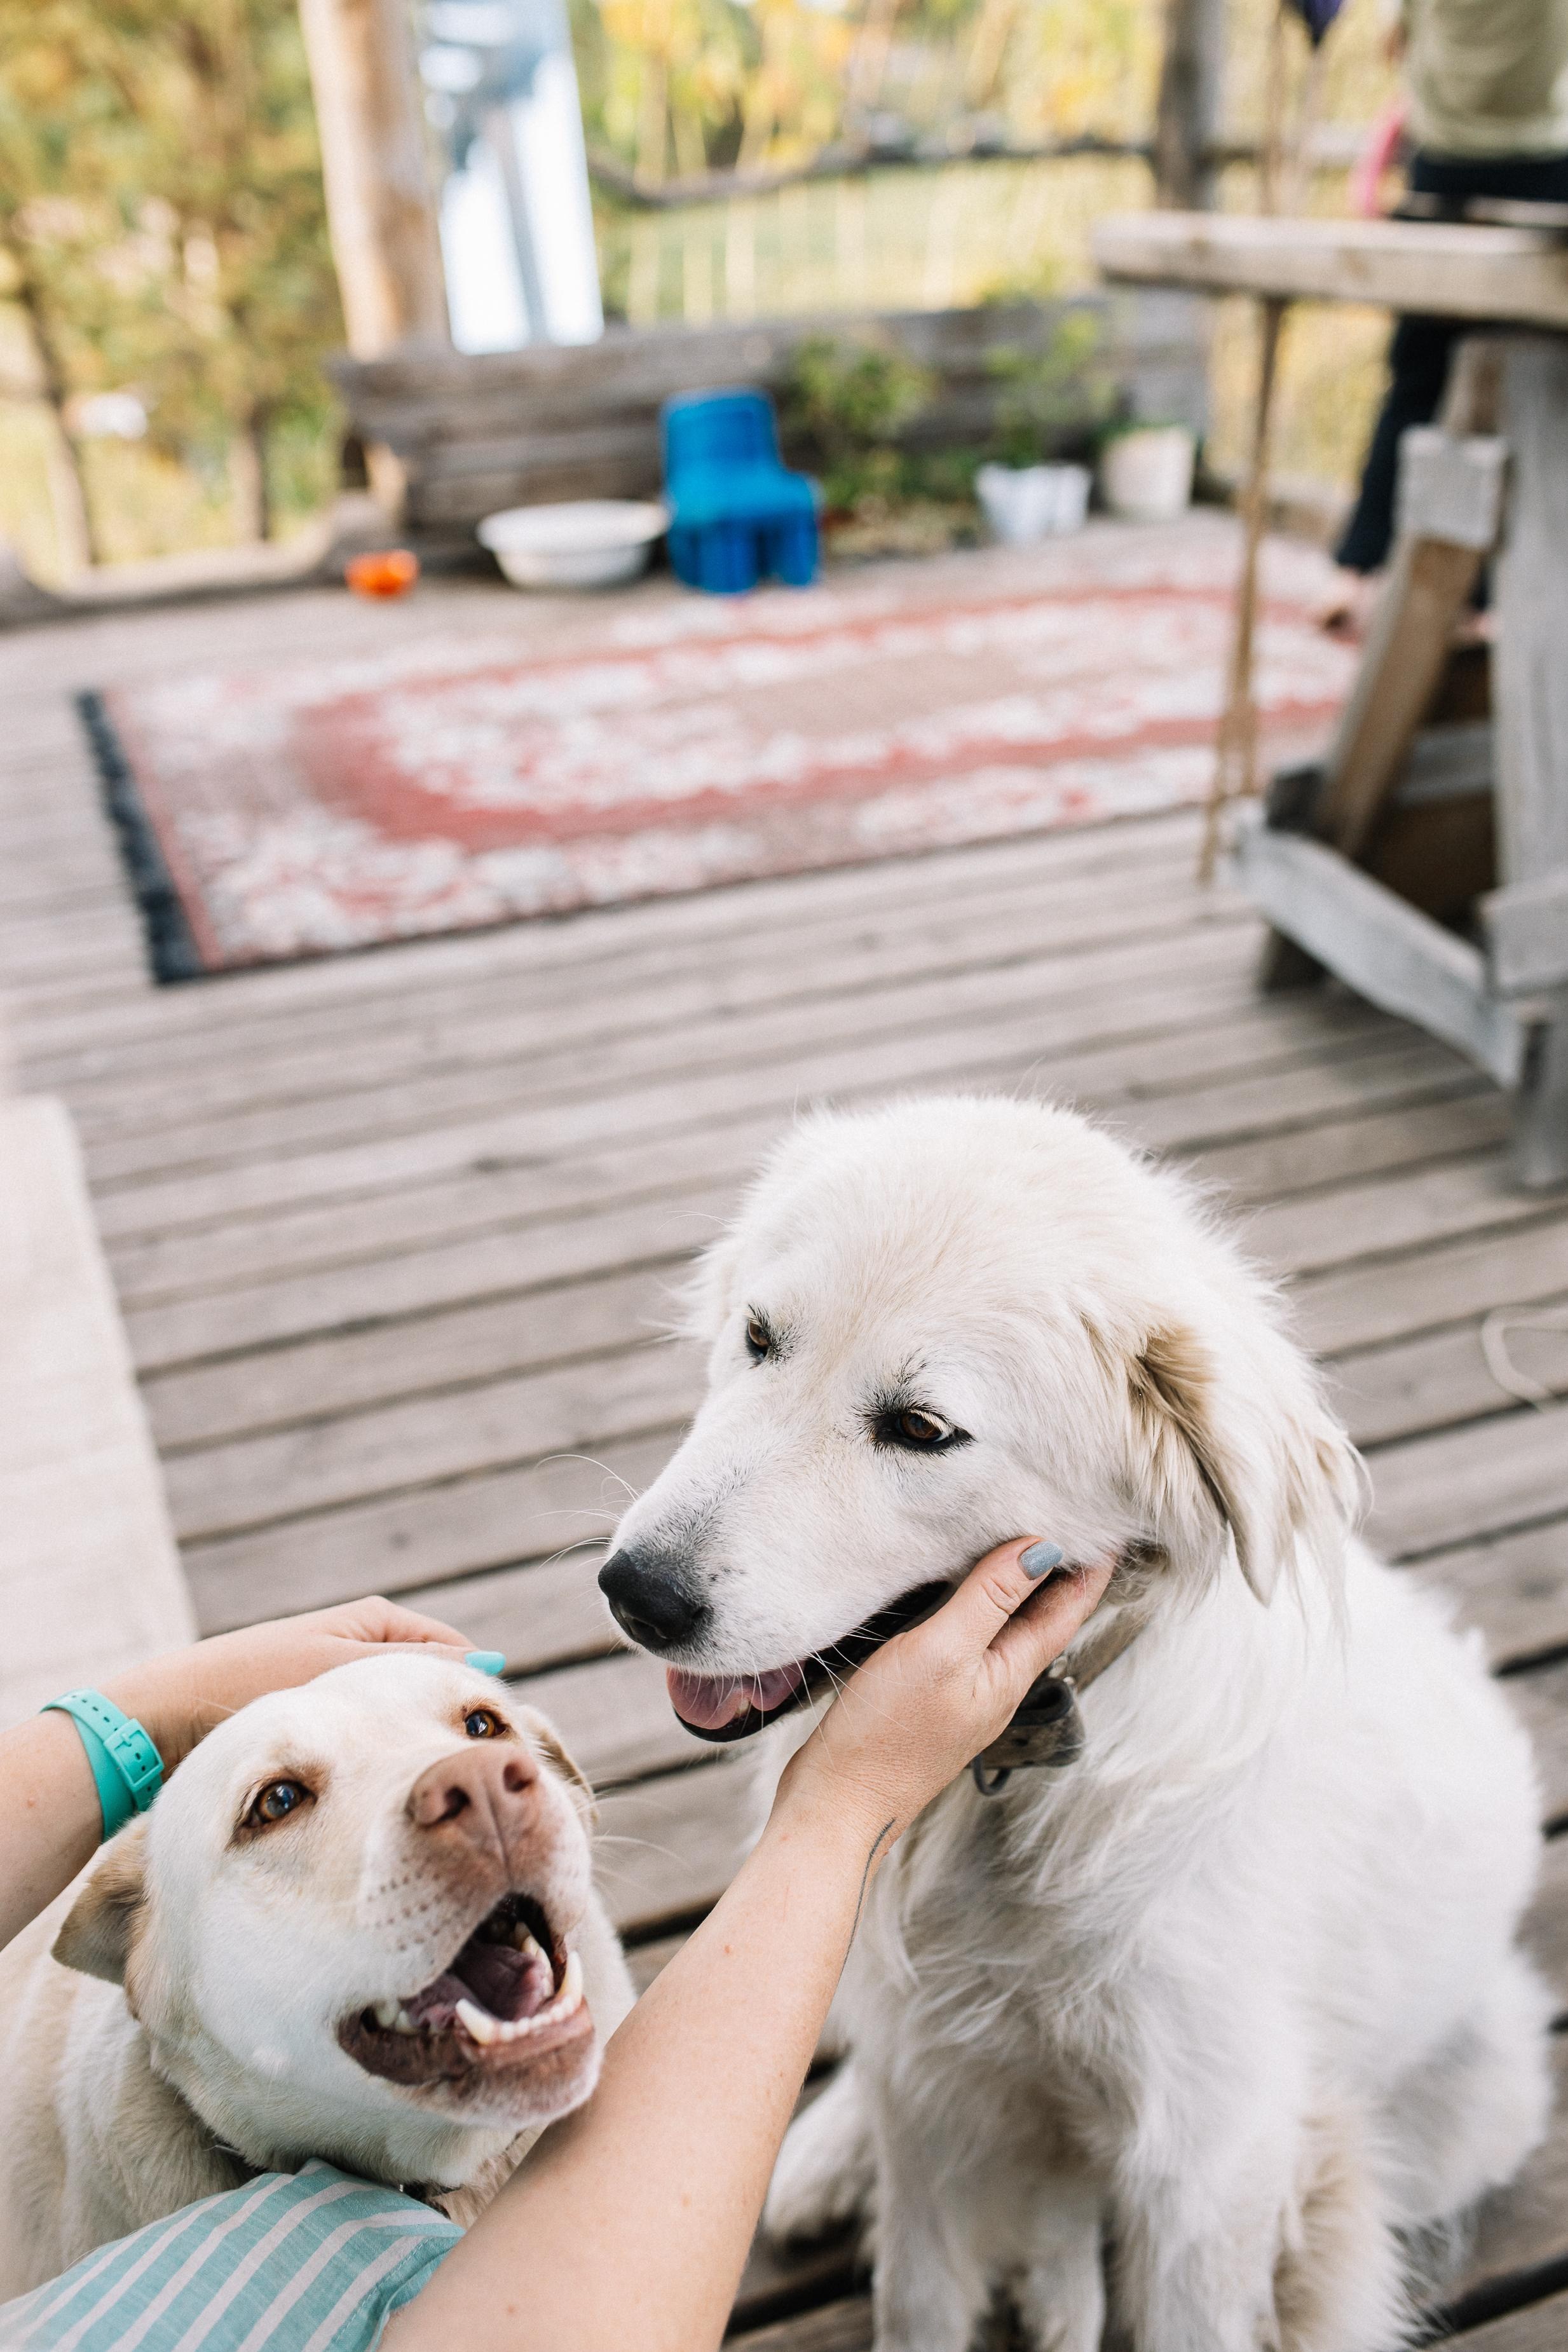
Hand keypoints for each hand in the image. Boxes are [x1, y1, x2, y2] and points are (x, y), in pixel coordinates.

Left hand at [102, 1597, 474, 1771]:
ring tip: (420, 1776)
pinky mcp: (324, 1716)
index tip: (492, 1738)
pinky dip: (381, 1753)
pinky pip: (372, 1734)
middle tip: (458, 1766)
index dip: (476, 1692)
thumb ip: (415, 1666)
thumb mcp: (343, 1668)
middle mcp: (366, 1647)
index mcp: (378, 1620)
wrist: (173, 1714)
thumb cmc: (256, 1680)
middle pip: (433, 1685)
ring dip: (411, 1742)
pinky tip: (383, 1781)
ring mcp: (346, 1682)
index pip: (457, 1652)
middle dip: (446, 1721)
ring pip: (403, 1714)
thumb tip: (489, 1662)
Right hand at [777, 1540, 1114, 1841]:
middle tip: (1078, 1523)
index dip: (1090, 1568)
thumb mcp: (942, 1652)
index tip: (1111, 1527)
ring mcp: (966, 1690)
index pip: (1066, 1611)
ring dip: (1025, 1585)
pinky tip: (968, 1588)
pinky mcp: (934, 1692)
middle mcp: (997, 1682)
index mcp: (1011, 1674)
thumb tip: (1039, 1550)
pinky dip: (984, 1602)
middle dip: (1063, 1571)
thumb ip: (988, 1599)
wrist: (840, 1802)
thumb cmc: (888, 1735)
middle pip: (1044, 1618)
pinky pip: (974, 1635)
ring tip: (1032, 1543)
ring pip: (1010, 1626)